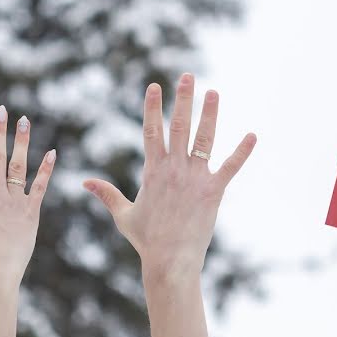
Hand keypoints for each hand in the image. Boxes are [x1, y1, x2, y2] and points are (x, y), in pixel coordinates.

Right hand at [84, 73, 256, 277]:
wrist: (169, 260)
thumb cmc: (146, 239)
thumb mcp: (123, 214)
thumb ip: (106, 194)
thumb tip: (85, 182)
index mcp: (152, 171)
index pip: (151, 131)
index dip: (152, 107)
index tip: (154, 86)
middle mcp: (174, 169)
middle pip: (178, 126)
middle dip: (182, 99)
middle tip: (187, 76)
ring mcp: (195, 179)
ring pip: (203, 139)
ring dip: (209, 114)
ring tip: (213, 92)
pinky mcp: (214, 191)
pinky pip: (230, 167)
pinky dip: (242, 152)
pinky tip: (252, 135)